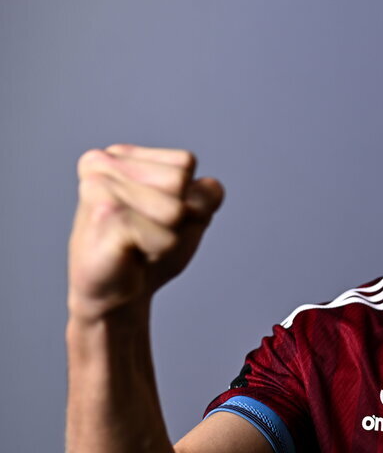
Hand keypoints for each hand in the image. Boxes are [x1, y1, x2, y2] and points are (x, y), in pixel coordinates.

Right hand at [68, 144, 224, 321]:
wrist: (115, 298)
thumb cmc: (149, 251)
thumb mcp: (189, 217)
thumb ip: (206, 196)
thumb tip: (211, 186)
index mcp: (119, 154)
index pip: (184, 162)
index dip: (185, 198)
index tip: (154, 217)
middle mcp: (102, 163)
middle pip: (180, 181)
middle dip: (177, 216)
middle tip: (146, 232)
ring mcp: (100, 189)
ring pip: (176, 210)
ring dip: (168, 236)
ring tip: (139, 243)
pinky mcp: (104, 219)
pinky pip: (166, 236)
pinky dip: (160, 251)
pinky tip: (131, 255)